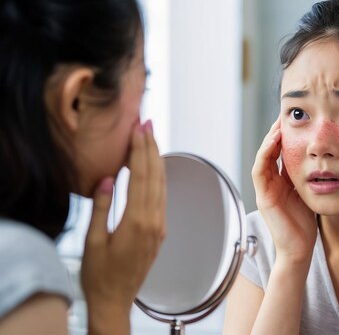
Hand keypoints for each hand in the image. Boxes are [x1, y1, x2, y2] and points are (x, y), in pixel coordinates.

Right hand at [80, 121, 165, 331]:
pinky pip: (162, 197)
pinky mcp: (160, 231)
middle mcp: (154, 222)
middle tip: (148, 122)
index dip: (139, 150)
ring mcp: (160, 227)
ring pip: (162, 185)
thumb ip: (101, 207)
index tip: (138, 128)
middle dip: (152, 146)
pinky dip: (158, 177)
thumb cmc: (100, 276)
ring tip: (151, 137)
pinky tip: (153, 167)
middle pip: (155, 175)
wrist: (116, 301)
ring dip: (157, 159)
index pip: (140, 176)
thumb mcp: (93, 241)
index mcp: (136, 222)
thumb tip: (106, 179)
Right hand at [252, 118, 315, 264]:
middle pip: (270, 150)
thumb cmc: (307, 224)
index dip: (287, 135)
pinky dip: (265, 153)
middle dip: (277, 131)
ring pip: (262, 156)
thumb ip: (313, 176)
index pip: (282, 151)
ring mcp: (264, 190)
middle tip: (286, 114)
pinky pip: (259, 170)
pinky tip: (275, 140)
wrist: (299, 250)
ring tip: (279, 123)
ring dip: (269, 139)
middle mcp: (271, 183)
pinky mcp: (262, 197)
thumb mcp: (311, 193)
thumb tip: (328, 157)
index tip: (298, 118)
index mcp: (282, 181)